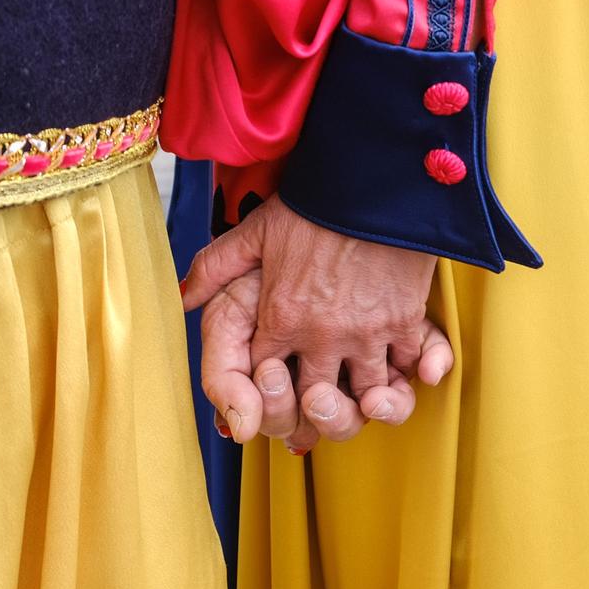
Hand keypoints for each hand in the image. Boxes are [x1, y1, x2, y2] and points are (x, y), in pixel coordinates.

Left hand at [183, 195, 454, 444]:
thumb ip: (215, 267)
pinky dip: (403, 368)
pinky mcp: (404, 321)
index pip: (266, 381)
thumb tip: (183, 296)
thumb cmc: (314, 204)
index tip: (279, 380)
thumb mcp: (255, 230)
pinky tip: (397, 362)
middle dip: (315, 407)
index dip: (270, 388)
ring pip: (365, 394)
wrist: (374, 181)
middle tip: (319, 398)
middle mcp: (321, 336)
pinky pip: (406, 366)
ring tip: (361, 389)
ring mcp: (366, 332)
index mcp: (281, 319)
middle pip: (316, 401)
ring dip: (363, 395)